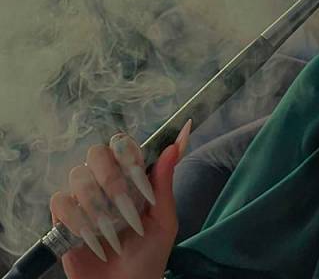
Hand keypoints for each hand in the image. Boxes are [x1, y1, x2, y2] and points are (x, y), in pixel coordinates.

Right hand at [49, 120, 191, 278]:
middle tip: (126, 206)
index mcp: (129, 177)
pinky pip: (60, 203)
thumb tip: (175, 145)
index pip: (123, 145)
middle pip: (97, 153)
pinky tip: (92, 238)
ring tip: (112, 230)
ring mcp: (82, 199)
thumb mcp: (163, 221)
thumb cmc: (148, 256)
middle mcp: (103, 182)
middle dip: (112, 178)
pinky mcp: (62, 220)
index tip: (140, 174)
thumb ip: (165, 182)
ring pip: (78, 176)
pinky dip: (77, 220)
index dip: (129, 155)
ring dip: (97, 204)